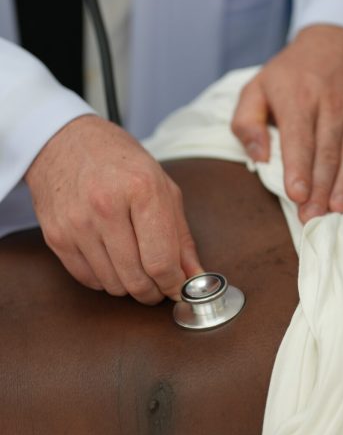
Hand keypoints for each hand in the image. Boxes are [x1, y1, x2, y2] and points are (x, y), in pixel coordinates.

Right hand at [25, 115, 202, 303]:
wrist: (64, 142)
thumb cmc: (120, 161)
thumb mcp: (163, 187)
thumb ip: (181, 236)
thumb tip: (194, 275)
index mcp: (141, 190)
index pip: (161, 260)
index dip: (174, 284)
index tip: (180, 289)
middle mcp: (106, 207)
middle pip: (136, 279)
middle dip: (154, 292)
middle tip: (161, 287)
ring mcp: (77, 223)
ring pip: (112, 284)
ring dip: (130, 287)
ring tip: (138, 269)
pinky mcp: (56, 236)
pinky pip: (88, 279)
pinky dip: (106, 279)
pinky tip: (113, 262)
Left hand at [231, 24, 342, 221]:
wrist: (338, 38)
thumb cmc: (292, 72)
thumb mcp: (257, 86)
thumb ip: (247, 122)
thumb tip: (258, 157)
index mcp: (298, 98)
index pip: (299, 140)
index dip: (299, 170)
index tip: (297, 196)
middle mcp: (331, 105)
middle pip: (326, 153)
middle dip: (320, 188)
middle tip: (313, 217)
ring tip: (340, 210)